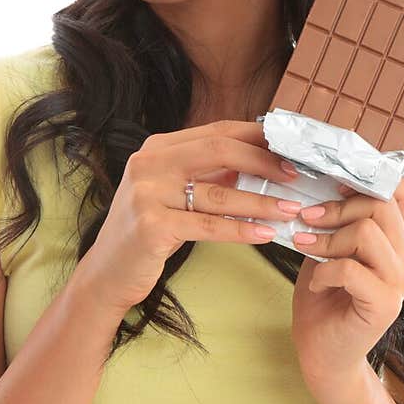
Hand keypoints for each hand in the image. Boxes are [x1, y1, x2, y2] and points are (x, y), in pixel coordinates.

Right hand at [82, 120, 299, 317]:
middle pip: (219, 149)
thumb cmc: (148, 232)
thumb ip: (209, 175)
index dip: (256, 138)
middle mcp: (149, 163)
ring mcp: (147, 194)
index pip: (216, 131)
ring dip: (261, 202)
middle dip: (264, 161)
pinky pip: (209, 226)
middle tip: (295, 176)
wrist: (108, 273)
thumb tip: (261, 163)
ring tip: (290, 210)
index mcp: (157, 148)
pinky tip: (265, 234)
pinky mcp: (152, 226)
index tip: (288, 150)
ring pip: (218, 193)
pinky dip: (241, 230)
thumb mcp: (174, 194)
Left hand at [290, 175, 403, 388]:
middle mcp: (402, 258)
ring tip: (307, 250)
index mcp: (393, 241)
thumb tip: (321, 184)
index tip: (335, 188)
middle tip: (306, 221)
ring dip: (327, 239)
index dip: (371, 178)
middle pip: (381, 204)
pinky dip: (324, 270)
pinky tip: (316, 284)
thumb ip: (335, 222)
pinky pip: (351, 268)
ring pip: (367, 232)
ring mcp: (398, 282)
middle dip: (337, 207)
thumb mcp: (326, 250)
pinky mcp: (384, 305)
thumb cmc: (322, 301)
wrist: (321, 355)